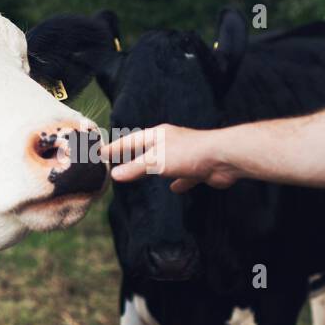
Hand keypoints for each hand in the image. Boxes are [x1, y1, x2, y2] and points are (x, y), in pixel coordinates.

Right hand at [102, 124, 239, 192]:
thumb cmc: (188, 154)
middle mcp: (170, 143)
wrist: (223, 158)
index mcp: (158, 135)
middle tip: (116, 164)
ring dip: (153, 168)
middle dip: (132, 157)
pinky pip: (184, 176)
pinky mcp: (197, 169)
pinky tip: (174, 189)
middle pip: (146, 150)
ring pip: (164, 162)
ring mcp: (184, 155)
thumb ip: (135, 168)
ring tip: (141, 176)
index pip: (131, 141)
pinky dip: (178, 182)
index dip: (116, 148)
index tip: (101, 153)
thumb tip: (115, 175)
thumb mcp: (156, 160)